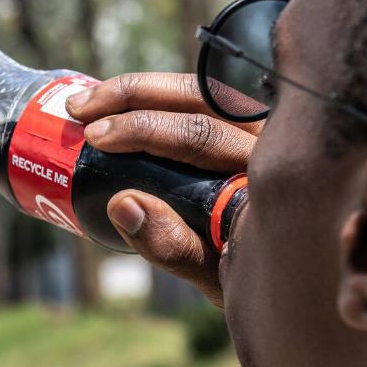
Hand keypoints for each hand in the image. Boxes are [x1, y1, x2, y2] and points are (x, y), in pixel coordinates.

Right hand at [66, 72, 261, 306]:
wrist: (286, 269)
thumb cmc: (252, 274)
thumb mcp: (214, 276)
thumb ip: (174, 246)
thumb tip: (122, 203)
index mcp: (269, 174)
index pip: (201, 136)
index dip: (143, 130)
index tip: (96, 139)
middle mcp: (273, 140)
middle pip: (199, 100)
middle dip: (132, 100)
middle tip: (80, 114)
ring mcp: (263, 128)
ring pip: (199, 90)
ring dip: (139, 90)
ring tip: (85, 104)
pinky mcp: (246, 123)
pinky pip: (199, 98)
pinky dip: (154, 96)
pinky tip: (115, 104)